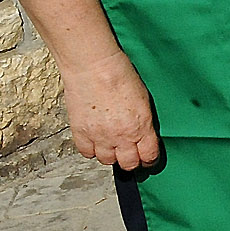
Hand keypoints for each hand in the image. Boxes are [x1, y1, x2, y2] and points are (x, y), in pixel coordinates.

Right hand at [64, 50, 159, 170]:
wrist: (93, 66)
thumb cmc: (120, 75)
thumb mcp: (143, 101)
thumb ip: (144, 122)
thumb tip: (144, 135)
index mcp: (141, 127)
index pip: (149, 156)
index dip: (149, 159)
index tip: (148, 158)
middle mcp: (121, 136)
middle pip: (128, 163)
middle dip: (131, 160)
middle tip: (130, 154)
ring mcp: (99, 136)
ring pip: (106, 160)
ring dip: (111, 155)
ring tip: (112, 145)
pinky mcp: (80, 132)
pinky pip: (86, 152)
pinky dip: (91, 149)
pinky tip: (95, 141)